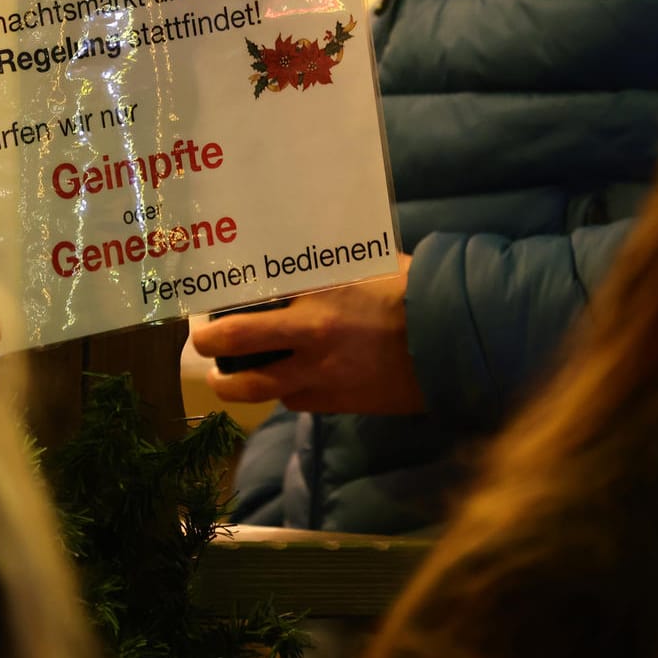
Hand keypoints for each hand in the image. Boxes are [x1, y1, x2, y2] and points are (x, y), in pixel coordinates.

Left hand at [189, 255, 423, 413]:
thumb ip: (331, 264)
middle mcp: (310, 333)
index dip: (222, 300)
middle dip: (209, 342)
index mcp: (317, 291)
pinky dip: (283, 394)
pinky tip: (284, 384)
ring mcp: (320, 373)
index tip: (210, 300)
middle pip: (236, 342)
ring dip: (232, 384)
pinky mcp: (336, 402)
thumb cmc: (415, 293)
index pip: (251, 295)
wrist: (455, 342)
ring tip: (224, 380)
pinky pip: (294, 401)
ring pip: (256, 387)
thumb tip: (302, 255)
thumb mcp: (369, 264)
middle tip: (202, 342)